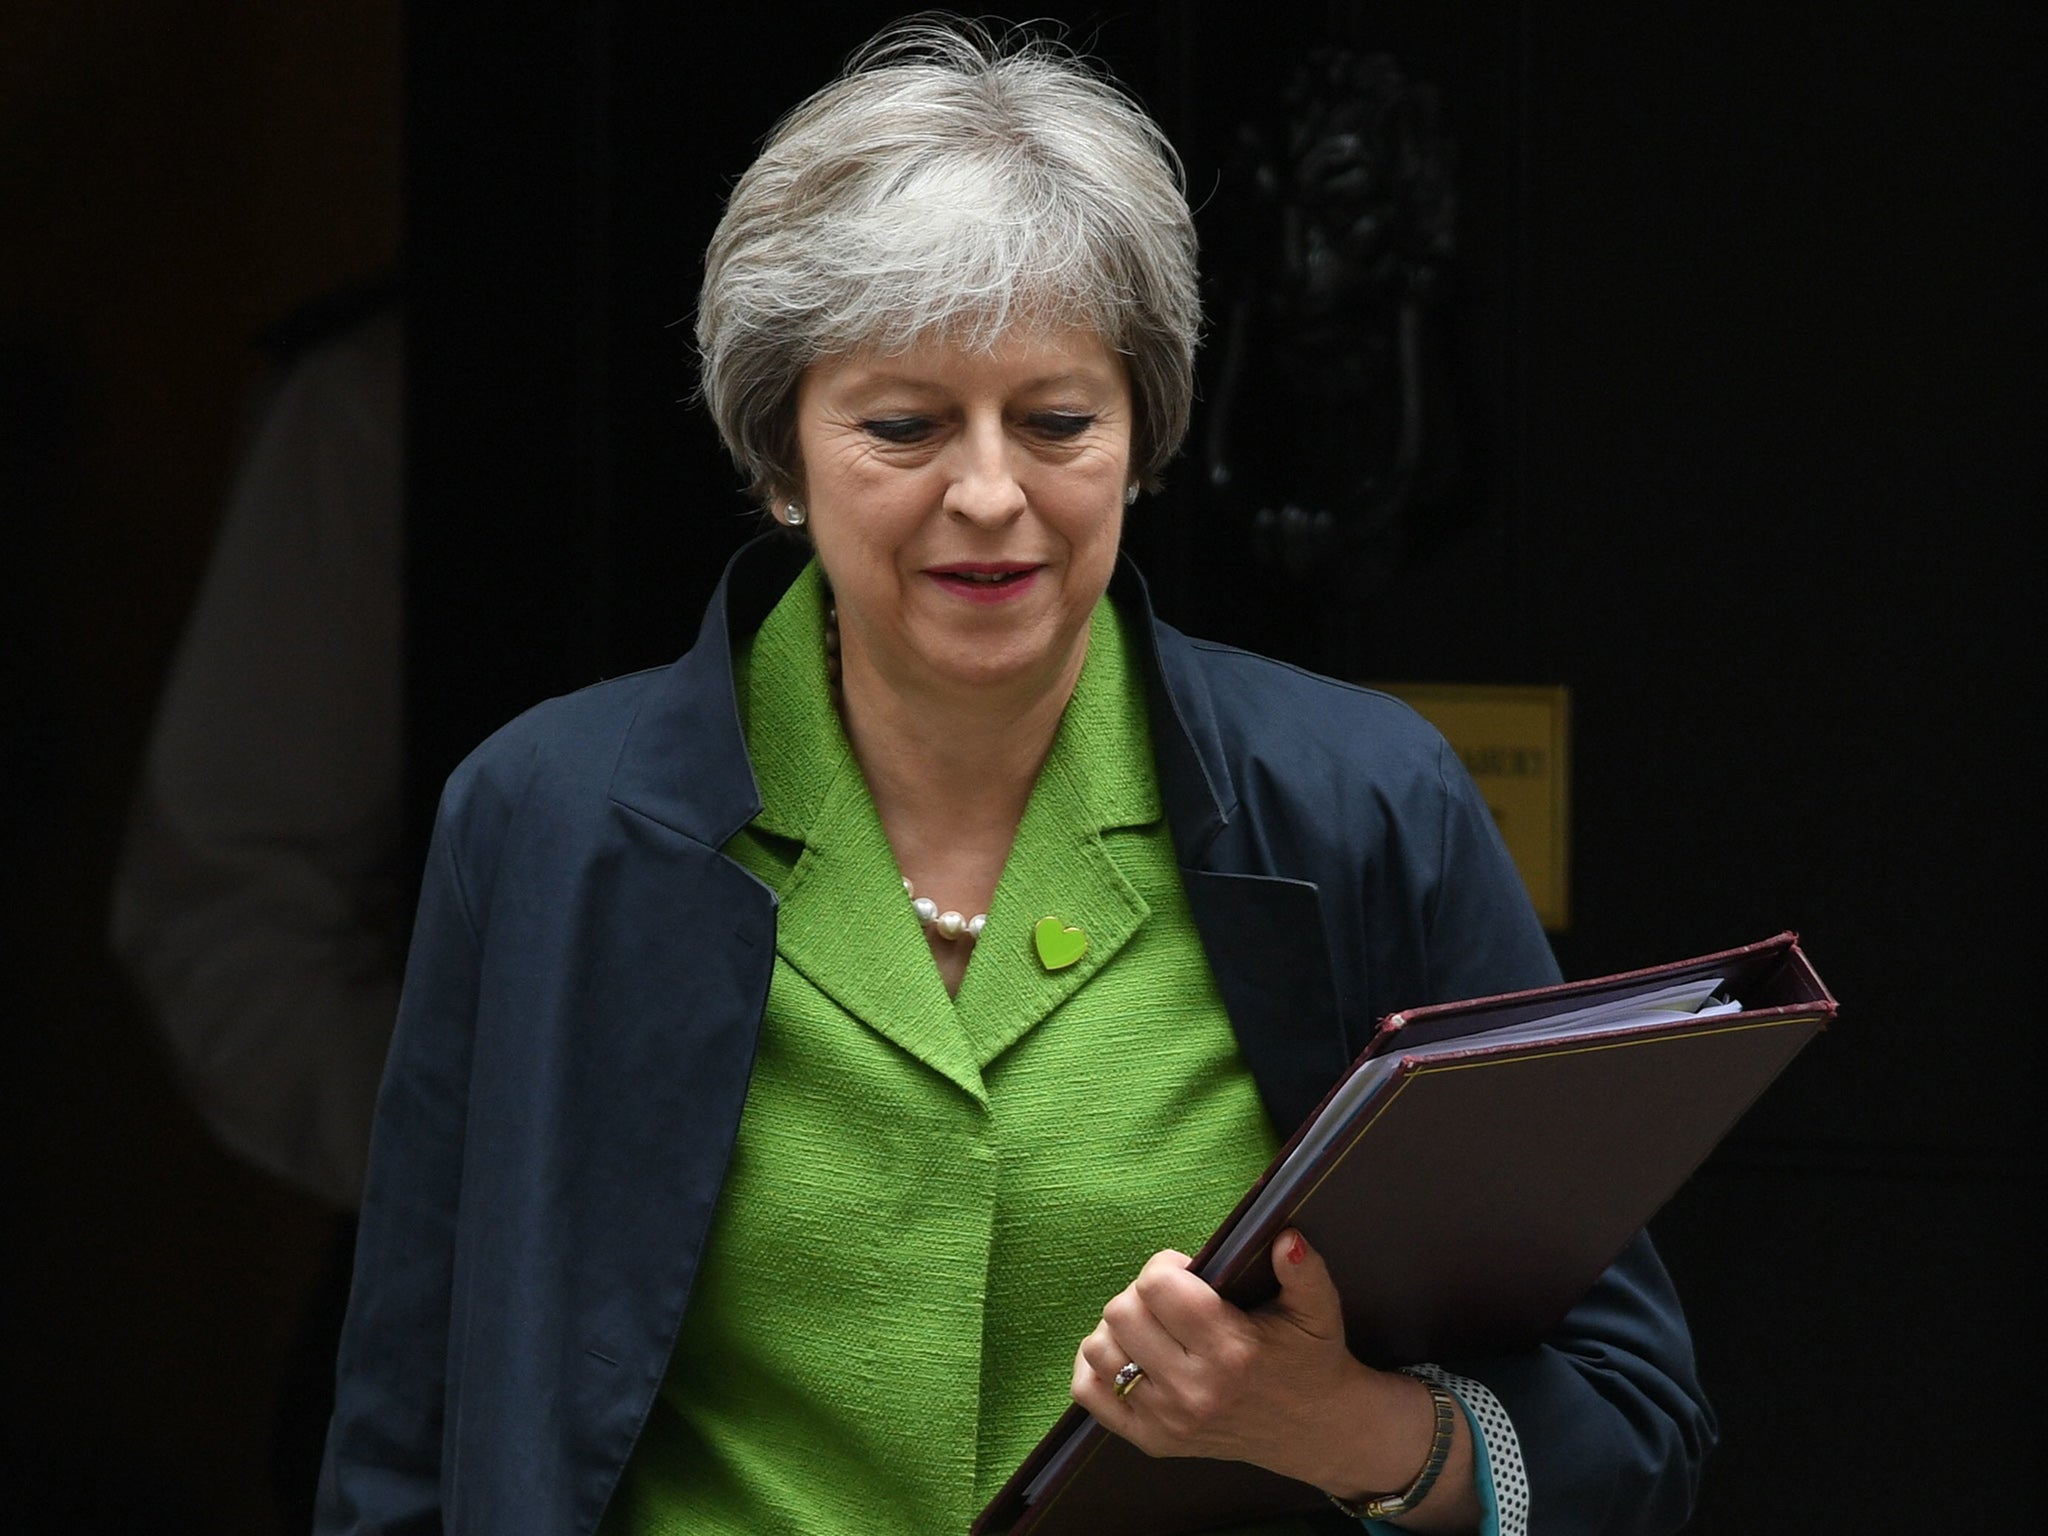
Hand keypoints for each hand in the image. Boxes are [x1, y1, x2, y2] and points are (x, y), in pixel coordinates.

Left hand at [1071, 1229, 1450, 1501]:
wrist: (1314, 1431)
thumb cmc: (1310, 1361)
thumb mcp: (1318, 1311)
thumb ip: (1304, 1271)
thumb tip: (1285, 1239)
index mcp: (1230, 1351)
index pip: (1157, 1287)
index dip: (1165, 1266)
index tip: (1187, 1272)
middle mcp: (1193, 1390)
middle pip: (1120, 1313)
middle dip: (1140, 1293)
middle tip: (1169, 1298)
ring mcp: (1167, 1420)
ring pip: (1099, 1349)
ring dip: (1118, 1329)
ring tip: (1152, 1327)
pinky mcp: (1152, 1440)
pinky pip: (1090, 1395)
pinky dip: (1096, 1367)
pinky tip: (1129, 1355)